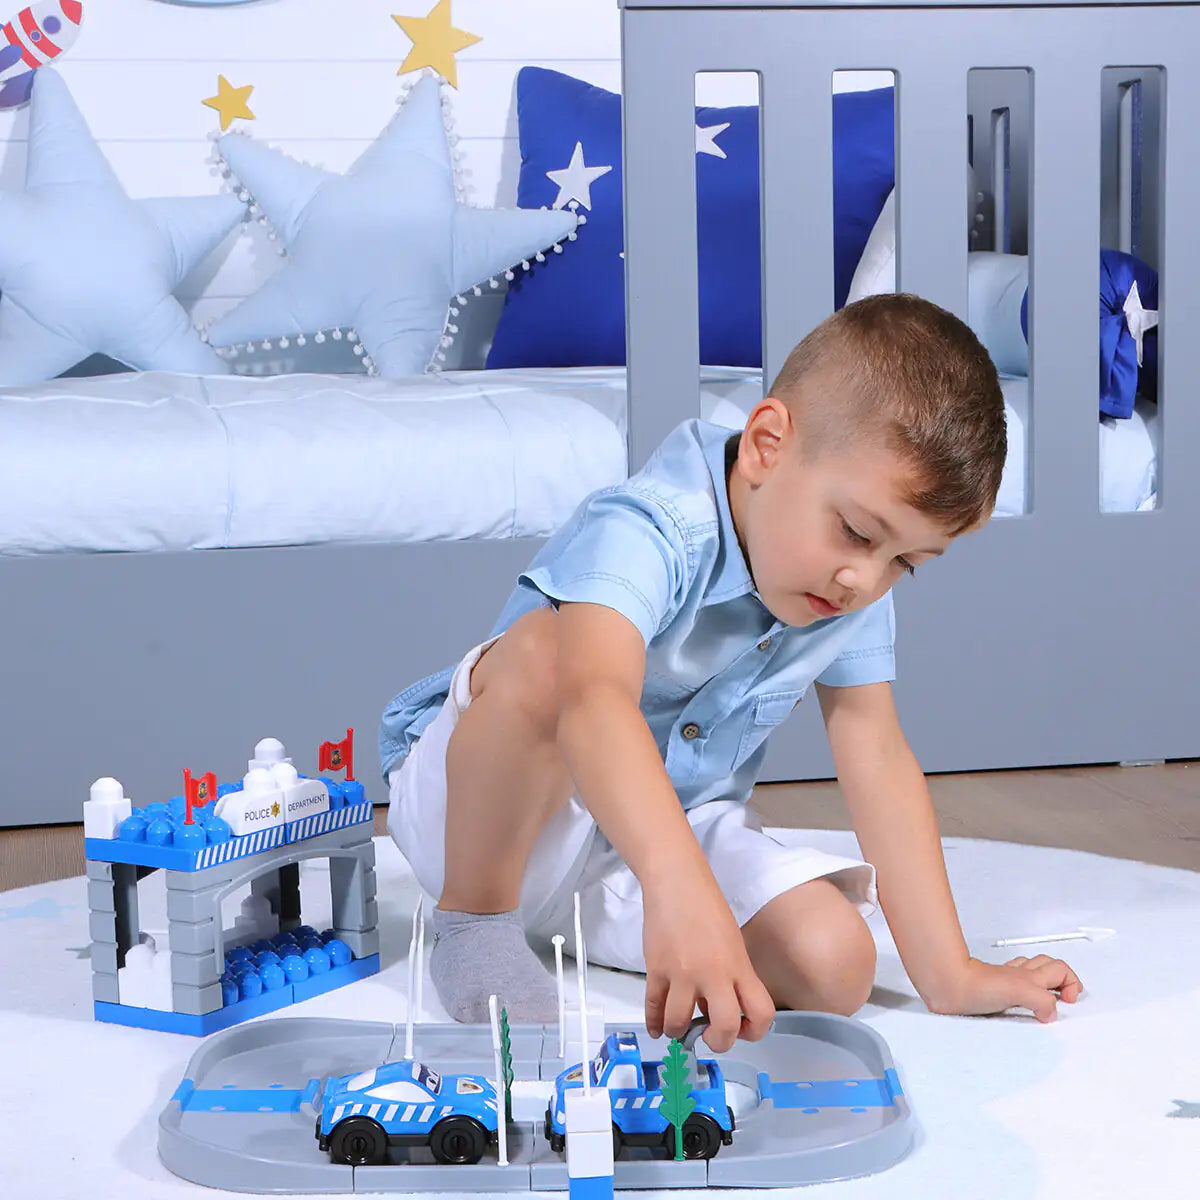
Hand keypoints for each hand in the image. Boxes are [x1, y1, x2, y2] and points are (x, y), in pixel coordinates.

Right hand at [641, 869, 775, 1052]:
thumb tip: (717, 1010)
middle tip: (708, 1035)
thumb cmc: (707, 908)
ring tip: (677, 1027)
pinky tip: (657, 1027)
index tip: (742, 1029)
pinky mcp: (656, 969)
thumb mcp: (732, 943)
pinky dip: (654, 1023)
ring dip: (678, 1032)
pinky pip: (653, 1007)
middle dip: (718, 1042)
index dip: (755, 1031)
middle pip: (726, 1028)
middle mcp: (714, 973)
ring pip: (680, 1023)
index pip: (762, 1013)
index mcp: (739, 966)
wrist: (677, 882)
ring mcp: (683, 973)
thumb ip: (731, 977)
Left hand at [932, 955, 1083, 1022]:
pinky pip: (1013, 985)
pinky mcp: (993, 990)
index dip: (1072, 983)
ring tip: (1049, 998)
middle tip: (1066, 998)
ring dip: (1045, 981)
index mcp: (1029, 977)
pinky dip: (1023, 990)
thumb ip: (1041, 1000)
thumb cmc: (974, 985)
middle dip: (1063, 979)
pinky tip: (1021, 1002)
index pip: (1061, 970)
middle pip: (1050, 966)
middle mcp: (1019, 975)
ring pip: (1032, 972)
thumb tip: (1051, 1012)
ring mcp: (1005, 980)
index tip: (1069, 1001)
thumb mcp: (1018, 991)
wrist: (946, 985)